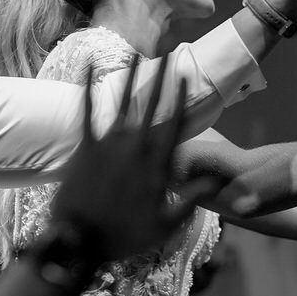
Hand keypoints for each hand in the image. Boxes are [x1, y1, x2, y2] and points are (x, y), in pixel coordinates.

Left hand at [50, 60, 221, 262]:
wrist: (80, 241)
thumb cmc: (124, 236)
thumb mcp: (166, 225)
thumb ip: (191, 200)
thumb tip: (215, 181)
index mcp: (157, 165)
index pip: (175, 124)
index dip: (181, 99)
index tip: (186, 77)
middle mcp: (135, 148)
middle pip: (152, 107)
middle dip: (161, 79)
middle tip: (170, 55)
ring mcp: (108, 145)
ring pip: (123, 104)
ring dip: (131, 77)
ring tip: (138, 54)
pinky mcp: (84, 147)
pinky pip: (86, 111)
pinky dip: (86, 87)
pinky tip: (87, 66)